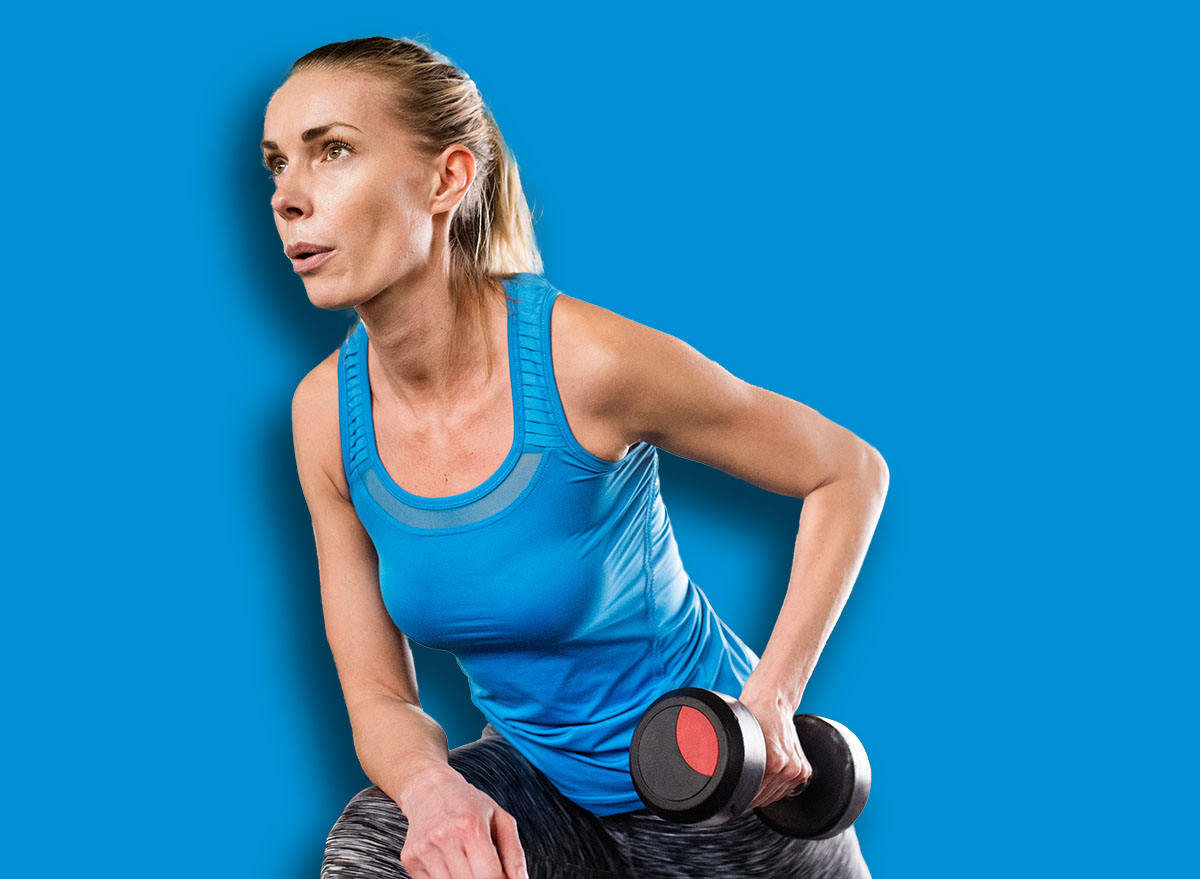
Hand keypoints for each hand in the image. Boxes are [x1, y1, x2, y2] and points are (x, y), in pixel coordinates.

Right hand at [398, 765, 528, 878]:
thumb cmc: (469, 804)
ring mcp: (424, 850)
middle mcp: (444, 838)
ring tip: (468, 862)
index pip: (489, 875)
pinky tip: (451, 863)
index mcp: (470, 826)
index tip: (501, 876)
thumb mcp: (499, 818)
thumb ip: (514, 853)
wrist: (428, 789)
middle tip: (486, 868)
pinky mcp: (410, 859)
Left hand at [738, 687, 812, 810]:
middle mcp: (788, 767)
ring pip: (775, 796)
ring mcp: (798, 770)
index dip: (738, 795)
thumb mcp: (737, 738)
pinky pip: (786, 790)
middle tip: (743, 777)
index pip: (751, 796)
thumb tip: (723, 781)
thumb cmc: (753, 715)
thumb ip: (733, 761)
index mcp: (773, 761)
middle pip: (763, 798)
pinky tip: (769, 771)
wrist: (773, 701)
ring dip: (765, 790)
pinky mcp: (804, 771)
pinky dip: (776, 785)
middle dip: (751, 792)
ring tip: (757, 770)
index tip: (732, 791)